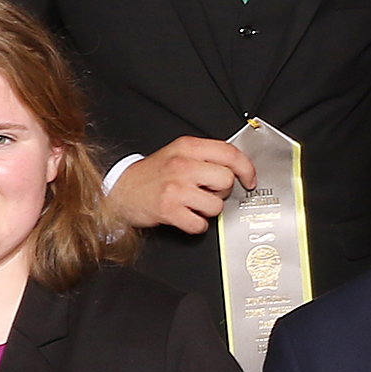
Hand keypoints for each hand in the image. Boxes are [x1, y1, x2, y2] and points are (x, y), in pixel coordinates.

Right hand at [107, 135, 256, 234]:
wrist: (120, 189)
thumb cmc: (153, 174)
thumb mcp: (178, 153)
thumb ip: (205, 156)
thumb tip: (238, 167)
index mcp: (188, 147)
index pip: (230, 153)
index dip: (247, 169)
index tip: (250, 180)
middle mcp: (182, 165)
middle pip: (227, 180)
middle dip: (222, 191)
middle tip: (208, 192)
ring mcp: (175, 187)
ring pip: (217, 205)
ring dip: (209, 210)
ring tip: (193, 204)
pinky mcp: (169, 209)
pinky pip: (200, 224)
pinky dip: (196, 225)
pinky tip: (185, 215)